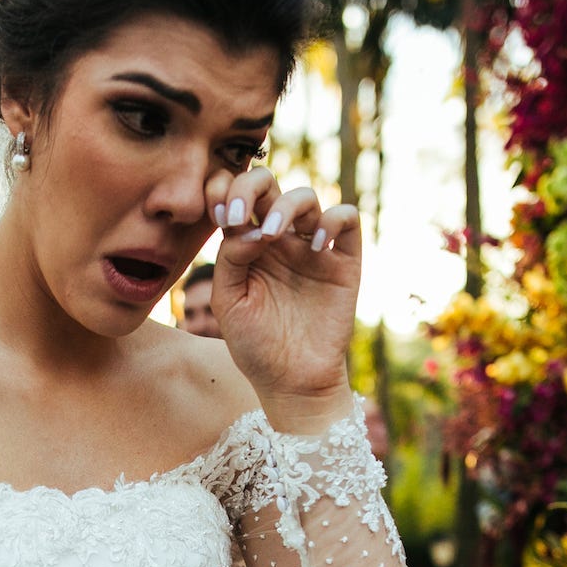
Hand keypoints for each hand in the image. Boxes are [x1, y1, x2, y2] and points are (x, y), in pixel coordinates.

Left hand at [205, 166, 362, 427]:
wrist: (292, 381)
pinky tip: (315, 248)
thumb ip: (230, 258)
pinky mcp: (343, 261)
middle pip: (267, 184)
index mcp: (246, 245)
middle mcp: (279, 239)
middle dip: (249, 186)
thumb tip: (248, 226)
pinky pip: (346, 219)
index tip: (219, 216)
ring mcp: (311, 248)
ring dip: (286, 206)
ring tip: (273, 234)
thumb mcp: (229, 302)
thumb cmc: (255, 345)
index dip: (224, 191)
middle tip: (238, 216)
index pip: (234, 198)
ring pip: (306, 197)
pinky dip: (333, 222)